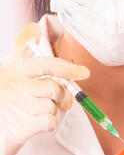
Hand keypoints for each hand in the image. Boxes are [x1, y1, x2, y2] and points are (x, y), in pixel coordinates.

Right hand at [0, 22, 89, 154]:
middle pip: (53, 88)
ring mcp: (16, 107)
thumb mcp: (9, 68)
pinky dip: (50, 123)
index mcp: (14, 69)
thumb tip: (34, 27)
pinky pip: (49, 122)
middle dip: (62, 96)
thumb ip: (21, 47)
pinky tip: (39, 123)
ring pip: (52, 106)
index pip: (45, 65)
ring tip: (41, 111)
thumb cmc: (4, 96)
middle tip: (62, 101)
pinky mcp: (20, 127)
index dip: (67, 68)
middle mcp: (14, 86)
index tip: (85, 72)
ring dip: (54, 110)